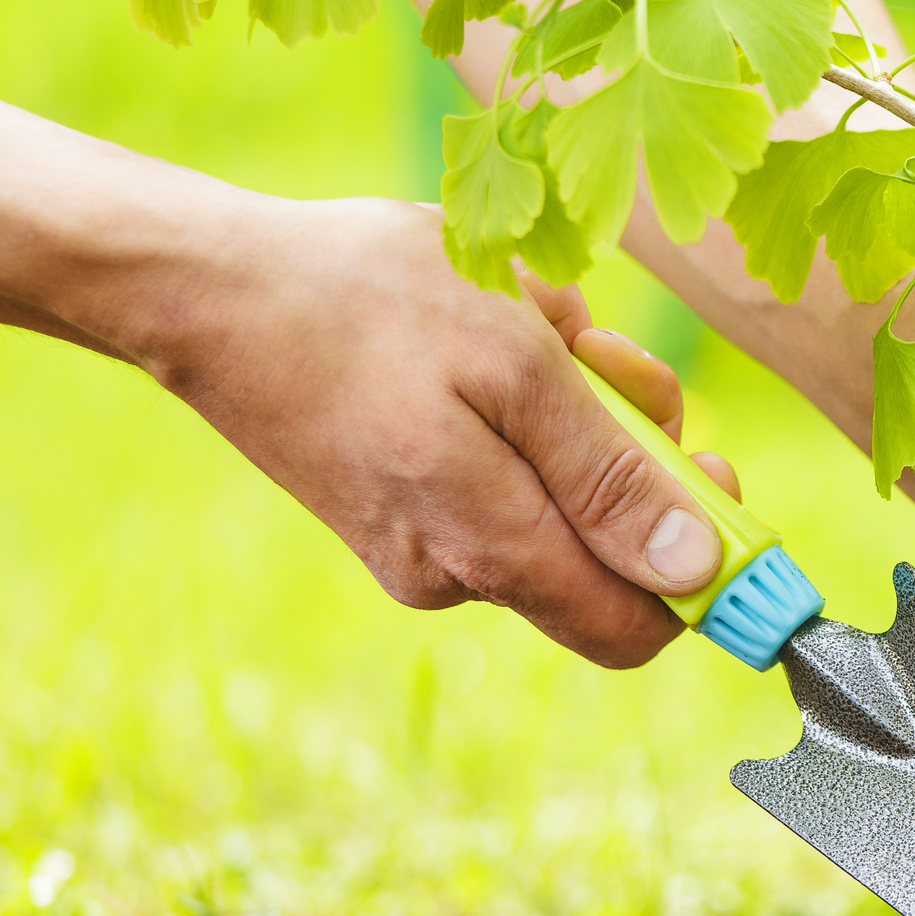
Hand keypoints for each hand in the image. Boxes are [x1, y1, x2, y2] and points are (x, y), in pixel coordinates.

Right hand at [127, 196, 741, 667]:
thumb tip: (695, 571)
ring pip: (554, 501)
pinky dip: (517, 413)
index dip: (699, 567)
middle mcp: (456, 576)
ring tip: (523, 327)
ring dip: (572, 415)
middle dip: (629, 453)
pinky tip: (480, 341)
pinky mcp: (395, 514)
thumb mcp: (517, 363)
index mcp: (491, 549)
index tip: (709, 472)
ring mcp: (419, 550)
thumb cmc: (368, 302)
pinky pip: (499, 478)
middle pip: (604, 555)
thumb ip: (610, 476)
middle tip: (599, 357)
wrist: (205, 286)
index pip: (639, 629)